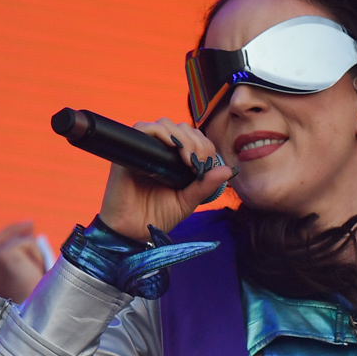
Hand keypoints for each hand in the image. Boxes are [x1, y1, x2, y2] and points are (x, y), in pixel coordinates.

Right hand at [0, 221, 48, 300]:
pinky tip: (35, 273)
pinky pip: (27, 243)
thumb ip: (21, 262)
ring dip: (34, 254)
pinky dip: (37, 256)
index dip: (7, 239)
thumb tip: (32, 238)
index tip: (23, 231)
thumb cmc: (34, 306)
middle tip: (30, 224)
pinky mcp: (3, 255)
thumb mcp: (23, 282)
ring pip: (17, 242)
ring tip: (38, 275)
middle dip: (14, 230)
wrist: (33, 319)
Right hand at [97, 118, 236, 241]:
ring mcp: (143, 150)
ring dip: (182, 136)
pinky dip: (160, 132)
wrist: (132, 231)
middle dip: (195, 142)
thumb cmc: (157, 216)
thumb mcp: (188, 200)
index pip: (192, 137)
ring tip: (187, 158)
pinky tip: (172, 146)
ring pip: (164, 124)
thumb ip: (206, 185)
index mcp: (173, 160)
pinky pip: (142, 128)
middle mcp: (158, 151)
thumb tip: (229, 170)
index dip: (203, 145)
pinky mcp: (128, 152)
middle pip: (180, 127)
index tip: (205, 165)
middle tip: (196, 163)